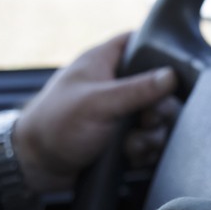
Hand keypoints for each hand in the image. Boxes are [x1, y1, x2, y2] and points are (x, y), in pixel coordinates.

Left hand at [12, 32, 178, 193]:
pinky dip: (146, 150)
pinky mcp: (124, 137)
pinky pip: (150, 140)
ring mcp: (121, 112)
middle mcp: (116, 85)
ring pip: (158, 118)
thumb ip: (137, 89)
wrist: (36, 166)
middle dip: (161, 109)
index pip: (140, 42)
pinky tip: (133, 156)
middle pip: (160, 88)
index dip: (161, 51)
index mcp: (105, 62)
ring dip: (153, 134)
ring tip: (136, 144)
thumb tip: (171, 76)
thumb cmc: (55, 124)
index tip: (174, 70)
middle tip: (149, 120)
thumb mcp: (98, 103)